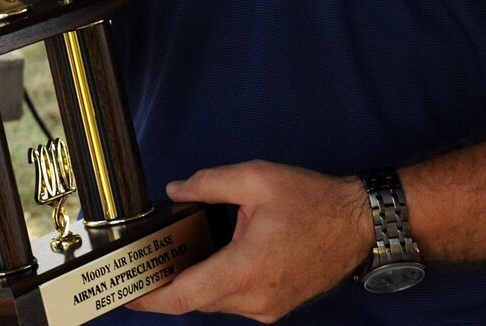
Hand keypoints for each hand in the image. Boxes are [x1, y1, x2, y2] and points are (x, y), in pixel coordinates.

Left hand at [129, 161, 369, 322]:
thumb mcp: (256, 179)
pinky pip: (233, 300)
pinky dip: (215, 284)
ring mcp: (267, 307)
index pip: (185, 296)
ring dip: (191, 283)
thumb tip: (176, 191)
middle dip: (166, 284)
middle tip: (143, 261)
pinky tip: (206, 260)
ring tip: (170, 257)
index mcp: (246, 269)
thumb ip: (209, 184)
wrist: (359, 225)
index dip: (150, 298)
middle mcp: (256, 298)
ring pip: (213, 302)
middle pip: (194, 301)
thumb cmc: (313, 202)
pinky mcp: (275, 306)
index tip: (126, 292)